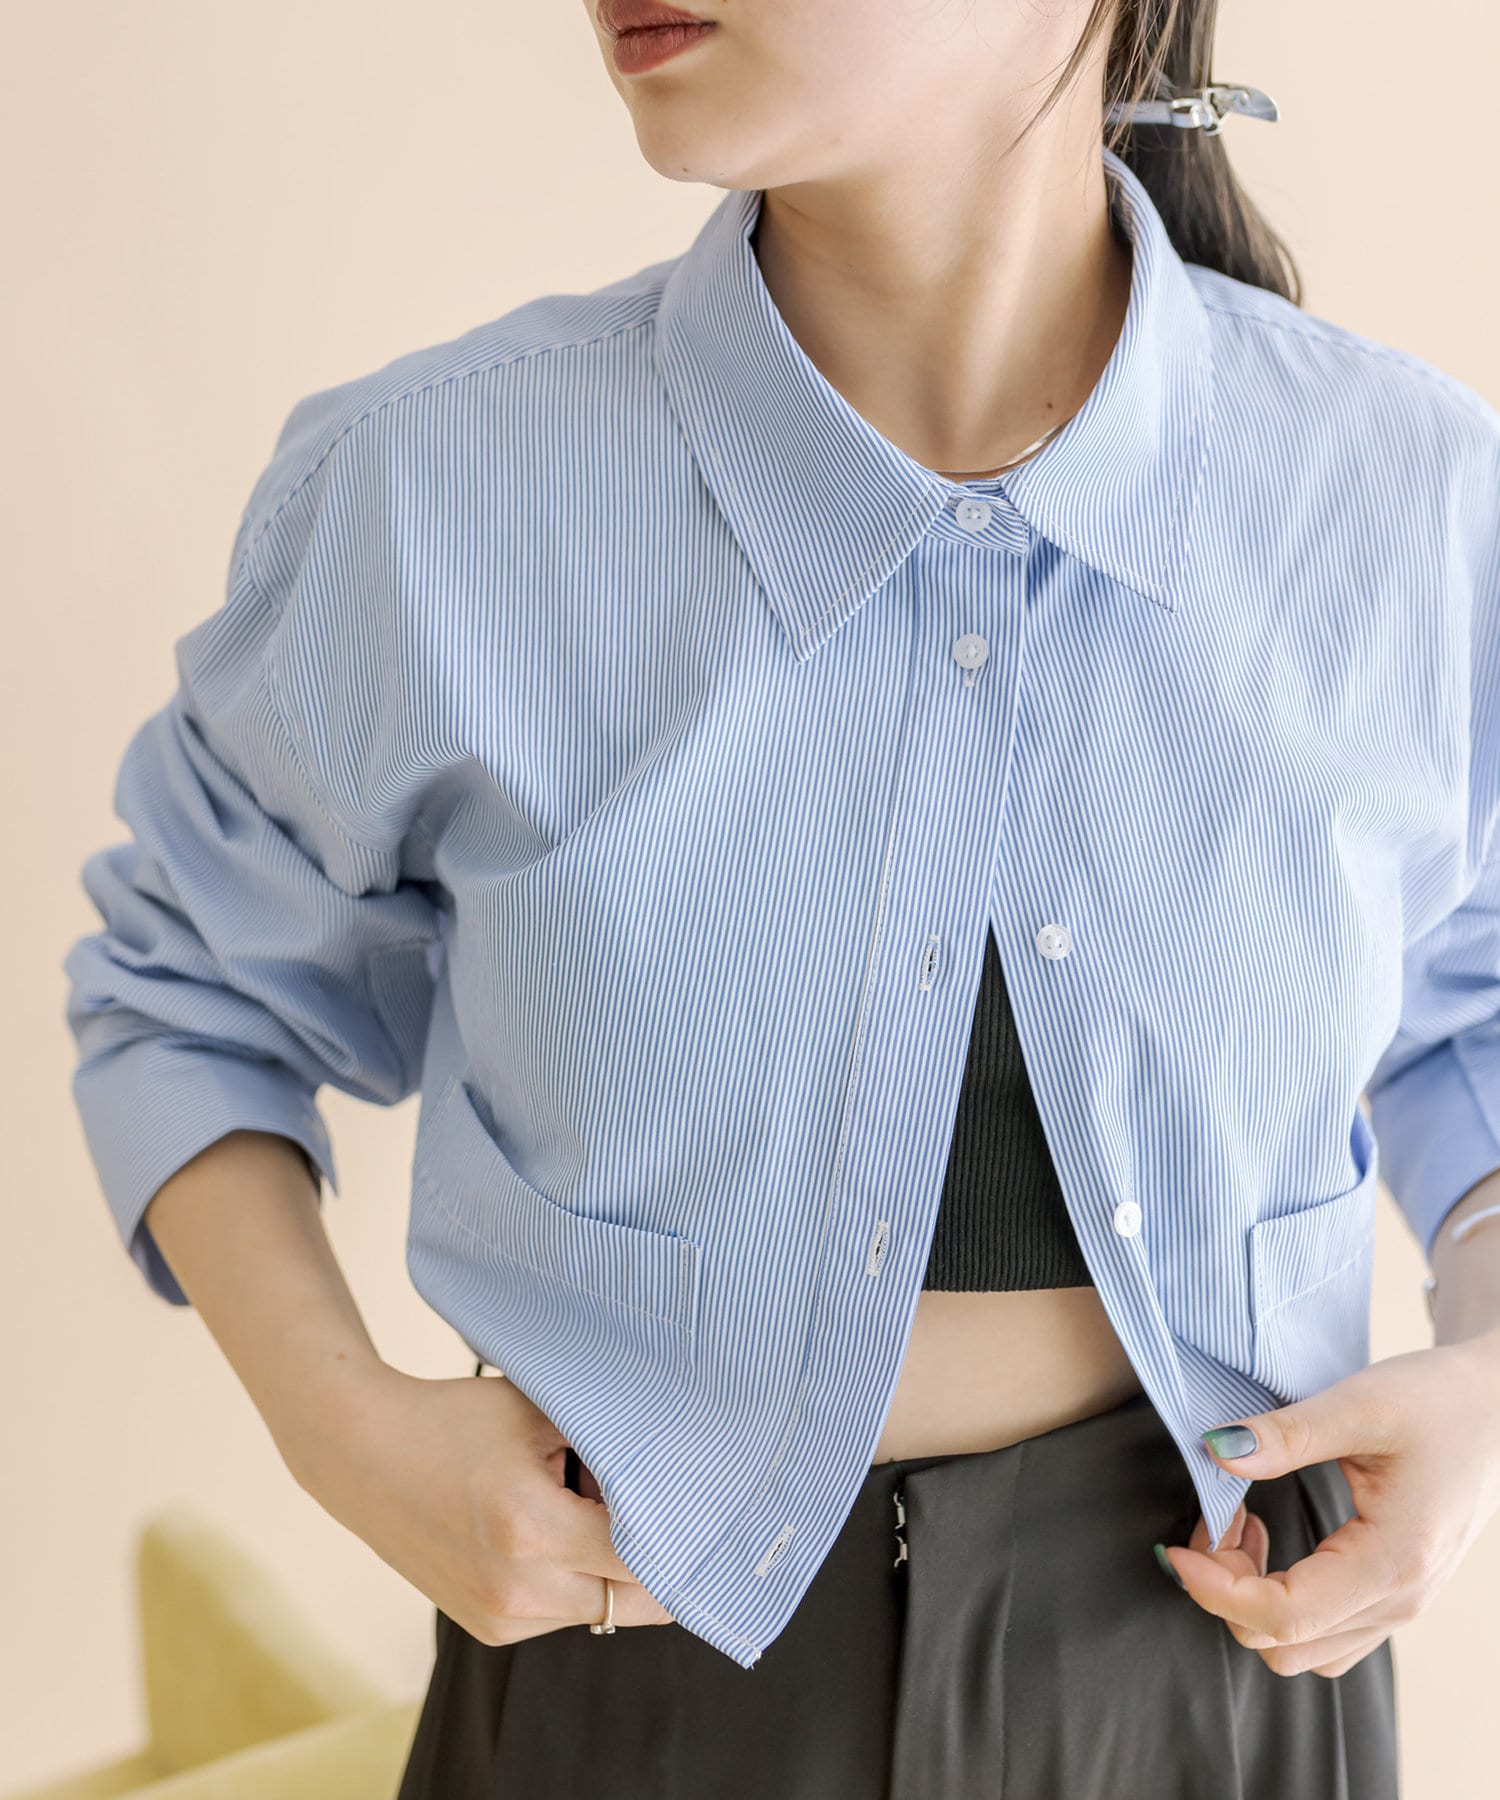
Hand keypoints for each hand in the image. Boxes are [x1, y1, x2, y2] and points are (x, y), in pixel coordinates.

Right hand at [284, 1361, 677, 1644]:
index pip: (646, 1557)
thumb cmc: (456, 1420)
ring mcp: (500, 1617)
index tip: (716, 1510)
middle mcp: (517, 1589)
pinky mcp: (490, 1629)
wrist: (363, 1455)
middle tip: (686, 1513)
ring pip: (605, 1611)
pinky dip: (581, 1578)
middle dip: (665, 1560)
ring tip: (595, 1506)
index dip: (688, 1535)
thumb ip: (608, 1443)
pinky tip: (560, 1528)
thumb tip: (678, 1463)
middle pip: (636, 1599)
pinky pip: (566, 1613)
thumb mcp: (541, 1413)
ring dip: (620, 1571)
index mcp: (532, 1528)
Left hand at [1156, 1330, 1499, 1676]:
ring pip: (1301, 1649)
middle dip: (1226, 1589)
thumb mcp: (1360, 1404)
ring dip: (1251, 1598)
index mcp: (1390, 1563)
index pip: (1282, 1616)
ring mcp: (1401, 1604)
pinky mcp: (1394, 1592)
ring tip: (1239, 1520)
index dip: (1213, 1589)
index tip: (1174, 1546)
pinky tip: (1267, 1538)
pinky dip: (1281, 1599)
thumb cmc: (1438, 1401)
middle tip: (1213, 1513)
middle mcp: (1399, 1601)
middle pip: (1282, 1644)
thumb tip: (1214, 1452)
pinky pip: (1324, 1632)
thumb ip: (1285, 1434)